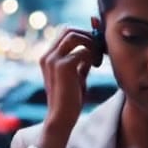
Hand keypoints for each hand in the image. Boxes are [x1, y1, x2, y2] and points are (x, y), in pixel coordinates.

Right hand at [38, 27, 100, 147]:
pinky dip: (92, 56)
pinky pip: (83, 51)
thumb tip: (93, 46)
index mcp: (48, 57)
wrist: (62, 118)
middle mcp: (47, 55)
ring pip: (75, 35)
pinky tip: (95, 67)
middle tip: (99, 49)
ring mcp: (53, 60)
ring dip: (90, 43)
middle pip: (69, 29)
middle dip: (88, 35)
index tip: (97, 46)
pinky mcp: (63, 66)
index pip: (66, 32)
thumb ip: (81, 59)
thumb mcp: (76, 74)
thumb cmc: (71, 98)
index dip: (84, 34)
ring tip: (97, 58)